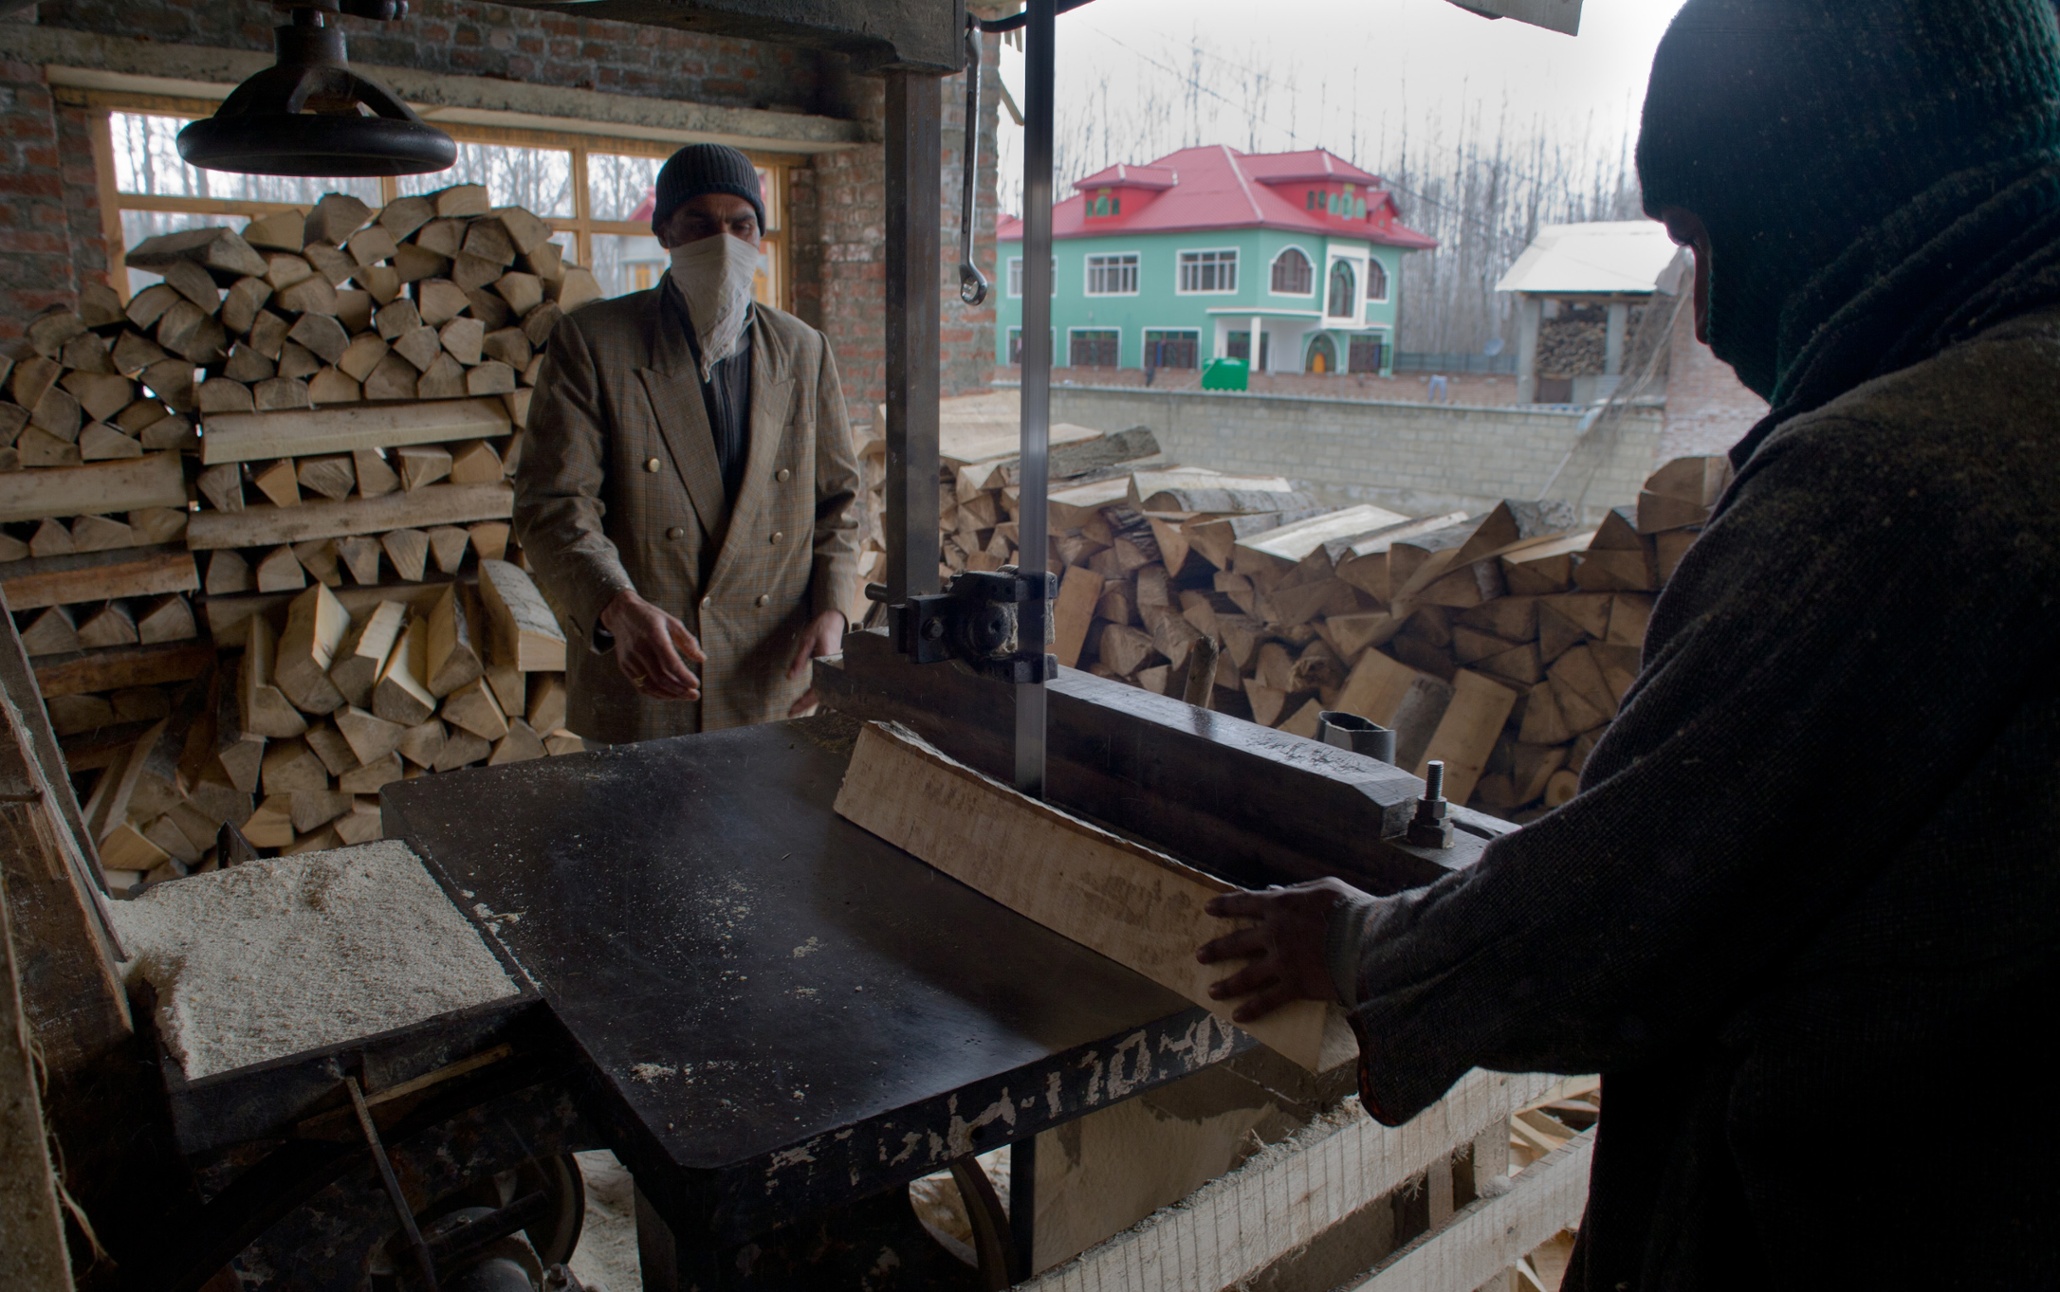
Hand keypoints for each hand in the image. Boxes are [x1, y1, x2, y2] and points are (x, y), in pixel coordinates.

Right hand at [601, 589, 703, 700]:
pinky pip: (641, 686)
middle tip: (695, 695)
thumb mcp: (672, 622)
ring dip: (669, 695)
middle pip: (660, 678)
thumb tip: (702, 659)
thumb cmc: (651, 617)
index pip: (670, 662)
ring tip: (685, 696)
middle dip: (680, 690)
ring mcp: (630, 659)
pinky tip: (670, 694)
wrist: (621, 613)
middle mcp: (640, 648)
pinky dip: (656, 694)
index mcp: (654, 634)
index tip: (696, 684)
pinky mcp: (624, 666)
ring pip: (650, 685)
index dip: (684, 676)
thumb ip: (688, 641)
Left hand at [784, 609, 845, 716]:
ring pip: (826, 691)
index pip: (817, 688)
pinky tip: (807, 697)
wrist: (833, 620)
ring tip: (798, 708)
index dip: (805, 701)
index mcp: (827, 662)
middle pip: (822, 694)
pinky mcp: (834, 669)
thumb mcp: (805, 642)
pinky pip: (827, 684)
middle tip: (792, 712)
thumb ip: (799, 660)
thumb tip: (790, 678)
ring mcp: (836, 669)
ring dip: (812, 700)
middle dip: (807, 705)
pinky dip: (817, 693)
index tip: (794, 709)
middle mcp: (834, 668)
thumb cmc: (820, 629)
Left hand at [1196, 878, 1364, 1023]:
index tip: (1208, 909)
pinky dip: (1252, 1009)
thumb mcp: (1325, 887)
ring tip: (1211, 991)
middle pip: (1237, 941)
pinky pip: (1268, 1000)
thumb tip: (1274, 888)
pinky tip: (1237, 1016)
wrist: (1370, 941)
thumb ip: (1297, 889)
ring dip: (1227, 984)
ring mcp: (1282, 961)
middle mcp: (1275, 933)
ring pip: (1246, 975)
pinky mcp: (1295, 985)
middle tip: (1199, 955)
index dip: (1225, 905)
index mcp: (1281, 905)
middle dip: (1217, 949)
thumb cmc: (1352, 909)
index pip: (1245, 903)